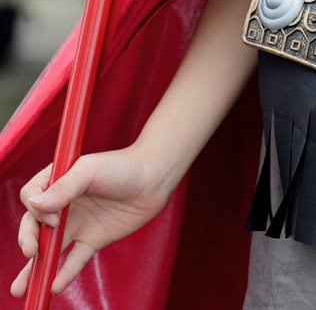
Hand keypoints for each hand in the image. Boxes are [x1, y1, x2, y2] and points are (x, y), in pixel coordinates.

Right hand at [12, 146, 170, 296]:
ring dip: (34, 268)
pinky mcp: (93, 239)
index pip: (31, 198)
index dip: (36, 210)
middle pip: (35, 226)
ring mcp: (77, 223)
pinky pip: (74, 259)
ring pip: (49, 249)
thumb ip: (63, 187)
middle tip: (30, 252)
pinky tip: (56, 286)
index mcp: (58, 181)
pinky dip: (65, 273)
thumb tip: (34, 205)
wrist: (154, 178)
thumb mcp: (90, 170)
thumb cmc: (122, 166)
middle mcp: (64, 204)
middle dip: (27, 240)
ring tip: (21, 289)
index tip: (54, 217)